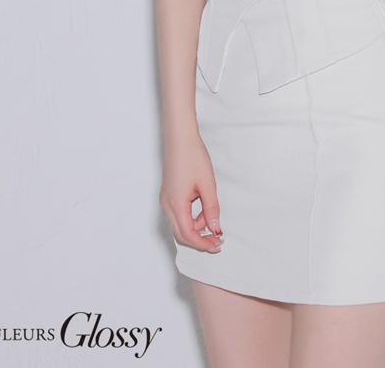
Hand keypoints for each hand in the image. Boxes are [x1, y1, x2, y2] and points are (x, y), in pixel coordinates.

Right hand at [159, 133, 223, 252]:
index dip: (203, 243)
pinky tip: (203, 209)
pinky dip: (191, 216)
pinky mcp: (169, 194)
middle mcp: (167, 204)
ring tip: (212, 215)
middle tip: (217, 240)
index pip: (188, 234)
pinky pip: (179, 213)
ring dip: (197, 225)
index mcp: (176, 204)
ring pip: (181, 223)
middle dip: (200, 239)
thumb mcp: (207, 184)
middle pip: (182, 233)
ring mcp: (166, 199)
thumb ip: (211, 208)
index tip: (217, 245)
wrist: (180, 138)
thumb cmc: (192, 157)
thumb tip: (215, 228)